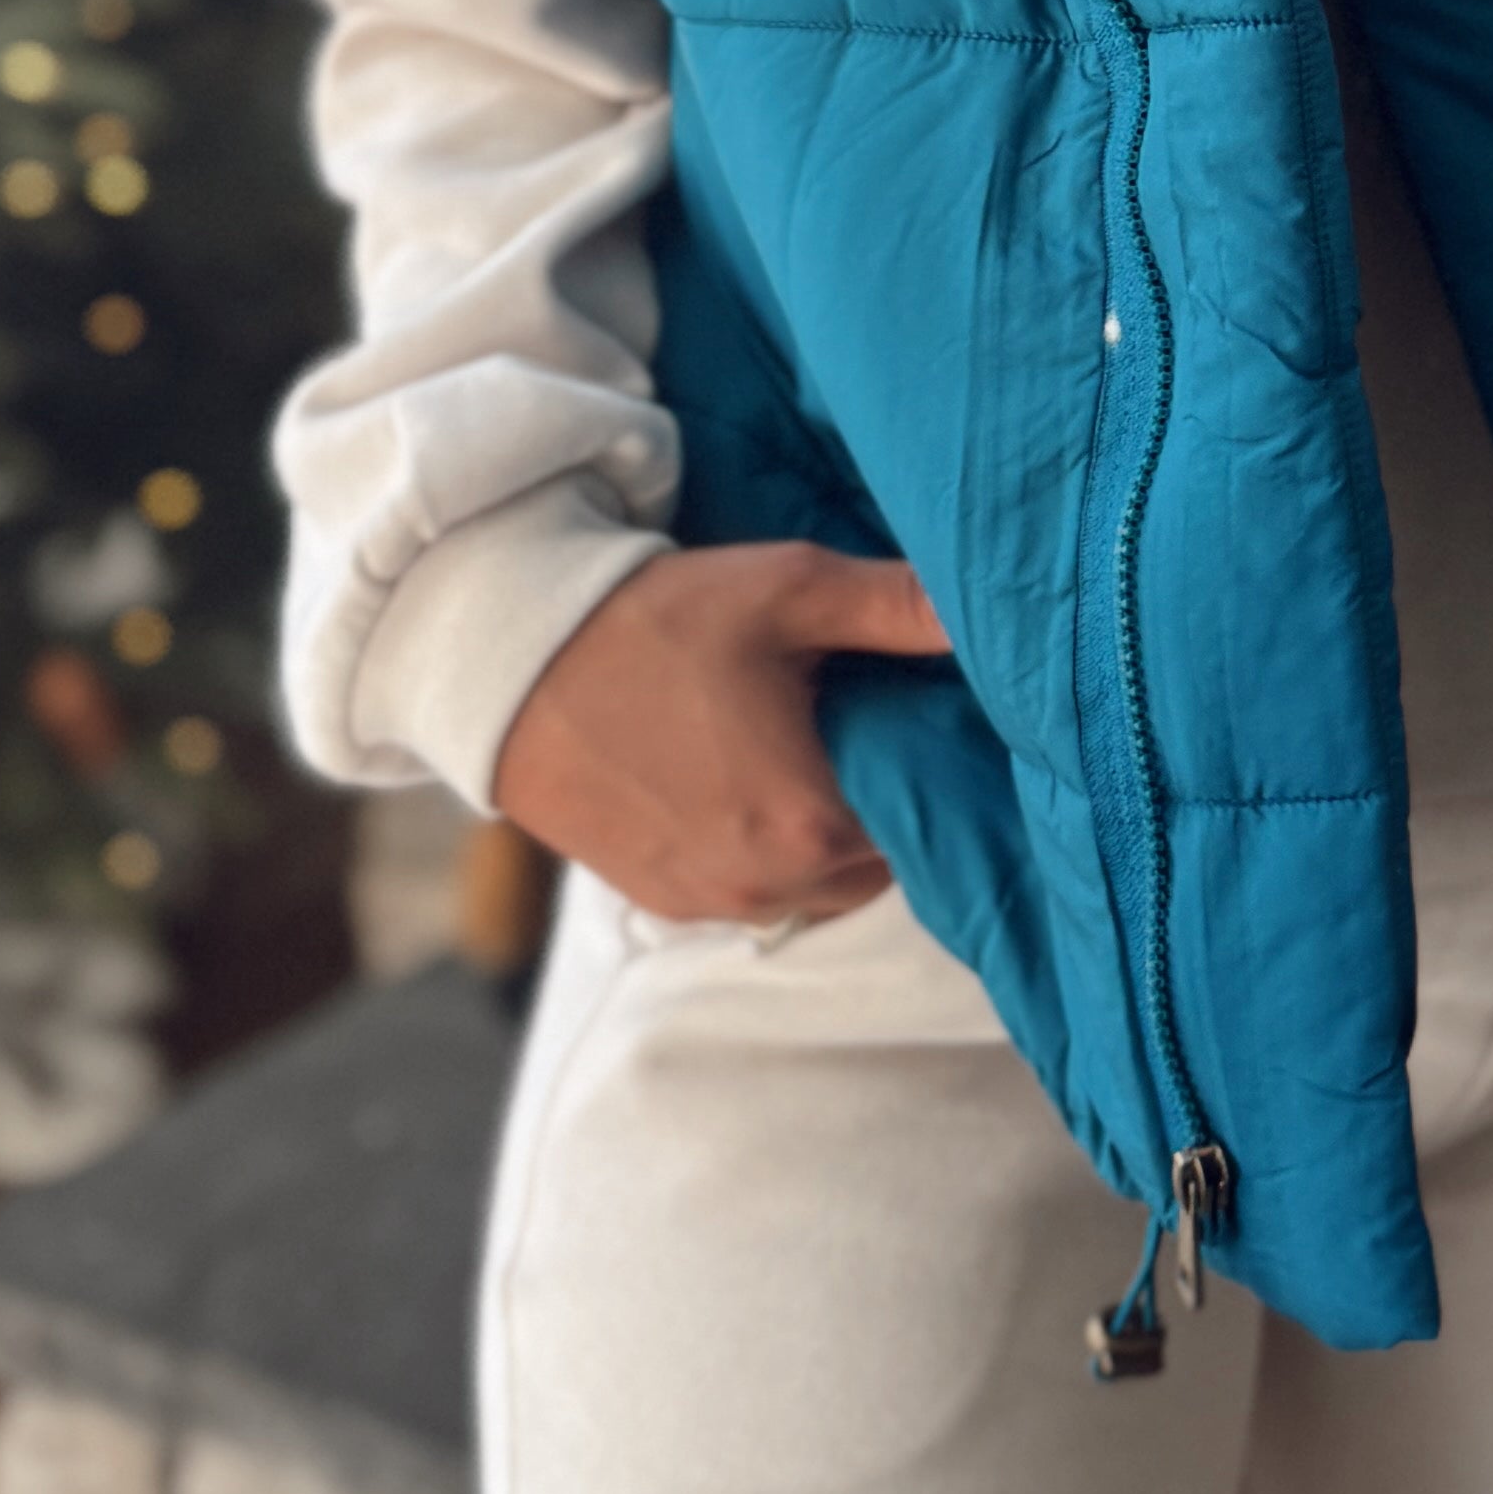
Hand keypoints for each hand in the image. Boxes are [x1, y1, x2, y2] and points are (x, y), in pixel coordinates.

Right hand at [494, 542, 951, 933]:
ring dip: (824, 829)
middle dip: (882, 798)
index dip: (933, 761)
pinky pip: (755, 890)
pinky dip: (767, 848)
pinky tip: (744, 777)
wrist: (507, 665)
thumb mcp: (786, 590)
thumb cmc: (653, 621)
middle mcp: (771, 886)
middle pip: (881, 857)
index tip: (919, 713)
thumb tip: (984, 604)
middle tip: (859, 721)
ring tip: (799, 748)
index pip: (928, 814)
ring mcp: (715, 903)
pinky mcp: (667, 902)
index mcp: (814, 822)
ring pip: (820, 883)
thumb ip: (897, 604)